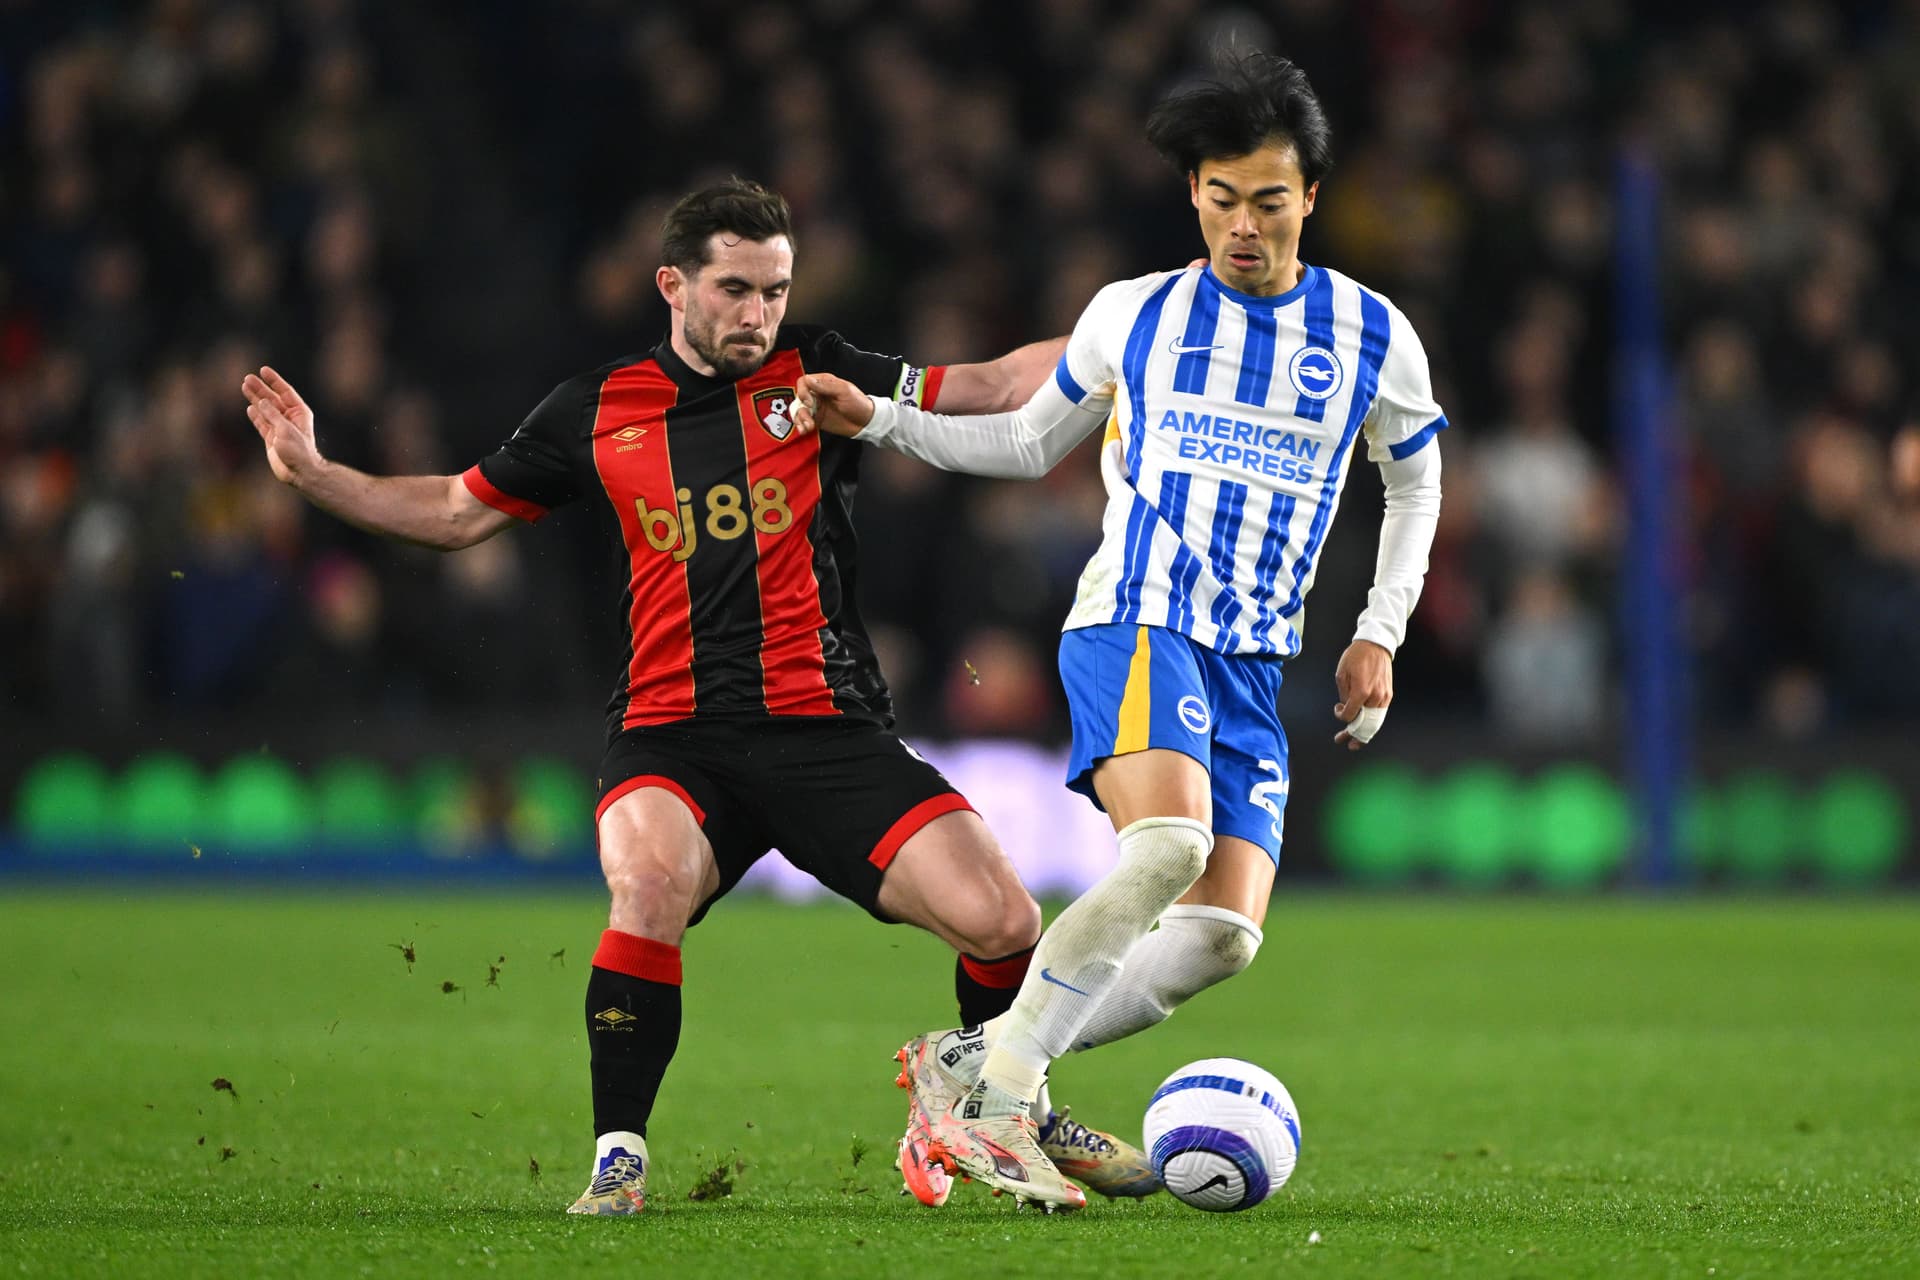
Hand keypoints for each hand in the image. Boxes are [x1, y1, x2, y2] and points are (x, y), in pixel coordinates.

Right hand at [241, 366, 323, 484]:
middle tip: (247, 378)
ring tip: (244, 386)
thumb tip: (260, 402)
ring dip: (255, 398)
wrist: (299, 472)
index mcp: (299, 412)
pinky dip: (255, 416)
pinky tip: (250, 407)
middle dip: (260, 388)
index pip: (285, 392)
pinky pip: (262, 423)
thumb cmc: (298, 451)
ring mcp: (280, 427)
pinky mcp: (272, 438)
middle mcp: (289, 418)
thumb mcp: (285, 430)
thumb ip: (272, 414)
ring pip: (265, 409)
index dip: (274, 381)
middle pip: (272, 399)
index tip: (263, 370)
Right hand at [791, 372, 874, 438]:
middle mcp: (817, 393)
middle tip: (809, 418)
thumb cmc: (859, 404)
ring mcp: (816, 407)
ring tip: (808, 427)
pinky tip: (805, 430)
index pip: (804, 382)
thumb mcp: (844, 391)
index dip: (803, 391)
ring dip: (800, 419)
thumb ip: (825, 386)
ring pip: (799, 410)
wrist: (866, 422)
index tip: (810, 402)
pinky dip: (801, 425)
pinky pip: (803, 421)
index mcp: (824, 383)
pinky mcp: (817, 419)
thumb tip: (808, 379)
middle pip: (798, 397)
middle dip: (800, 409)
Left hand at [1332, 639, 1392, 749]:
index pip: (1350, 714)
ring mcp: (1383, 697)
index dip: (1341, 716)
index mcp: (1361, 691)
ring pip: (1374, 722)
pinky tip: (1366, 728)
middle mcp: (1374, 697)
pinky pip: (1380, 714)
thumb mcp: (1341, 674)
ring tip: (1357, 742)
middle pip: (1363, 723)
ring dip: (1364, 733)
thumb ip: (1343, 694)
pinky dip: (1373, 723)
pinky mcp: (1388, 695)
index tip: (1337, 709)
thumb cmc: (1356, 657)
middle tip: (1344, 741)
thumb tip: (1346, 707)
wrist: (1376, 645)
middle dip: (1353, 735)